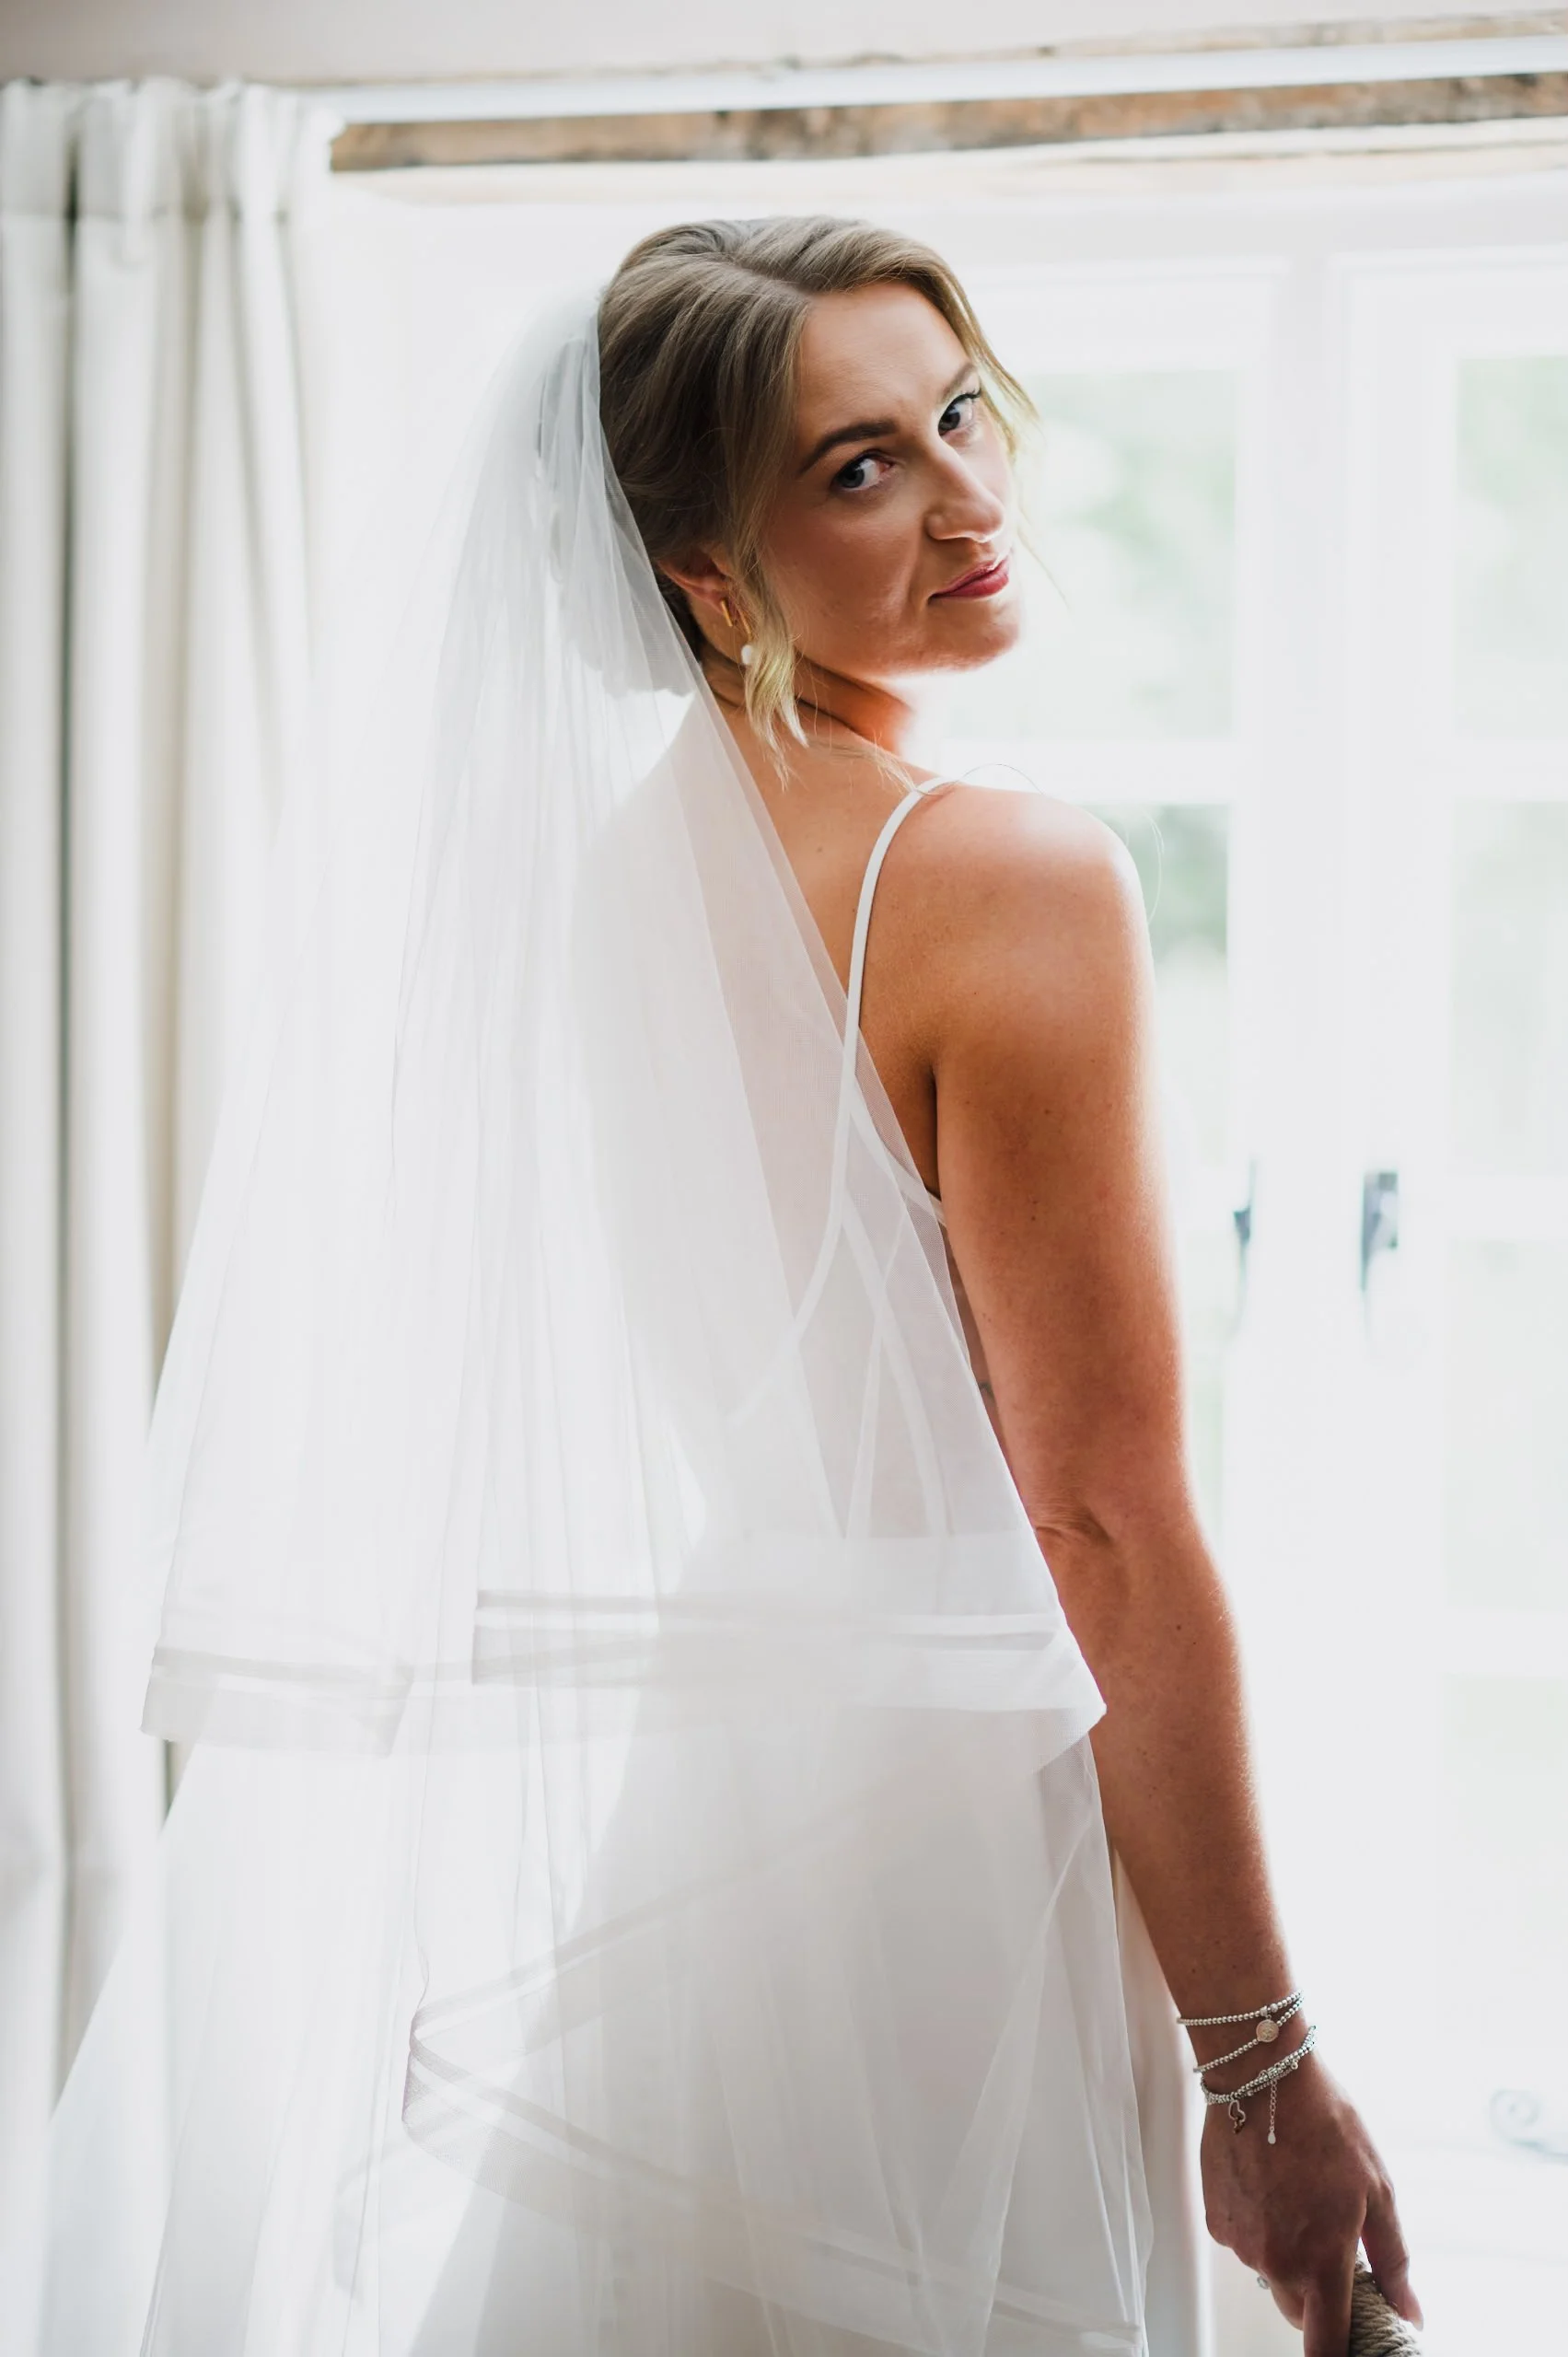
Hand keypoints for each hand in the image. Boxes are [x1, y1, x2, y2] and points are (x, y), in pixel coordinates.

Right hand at [1200, 2053, 1421, 2356]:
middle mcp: (1275, 2261)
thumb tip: (1409, 2310)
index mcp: (1321, 2260)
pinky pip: (1245, 2244)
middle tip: (1333, 2240)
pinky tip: (1271, 2187)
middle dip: (1318, 2291)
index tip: (1350, 2346)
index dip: (1338, 2355)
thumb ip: (1394, 2261)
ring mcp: (1241, 2243)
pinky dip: (1260, 2229)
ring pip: (1271, 2273)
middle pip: (1298, 2310)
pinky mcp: (1217, 2220)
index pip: (1325, 2346)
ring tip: (1299, 2196)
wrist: (1262, 2075)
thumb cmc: (1323, 2123)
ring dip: (1288, 2254)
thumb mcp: (1378, 2189)